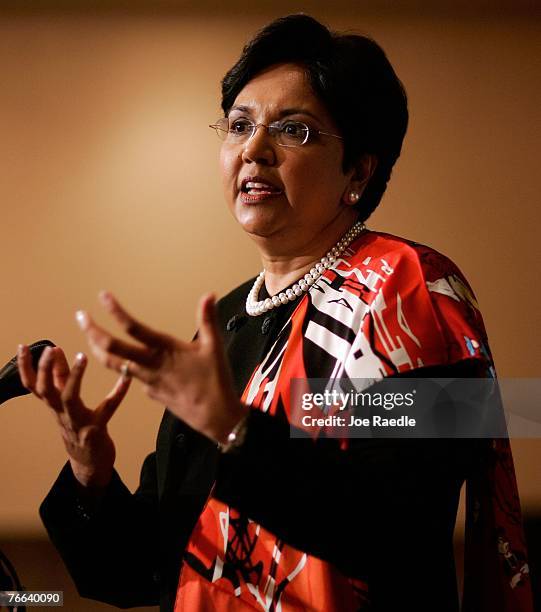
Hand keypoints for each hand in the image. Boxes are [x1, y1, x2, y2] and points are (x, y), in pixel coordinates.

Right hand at [17, 344, 130, 487]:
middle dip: (45, 369)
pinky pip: (108, 408)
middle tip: (50, 349)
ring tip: (81, 356)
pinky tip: (127, 377)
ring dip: (74, 376)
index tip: (23, 345)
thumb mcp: (65, 403)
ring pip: (69, 398)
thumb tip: (57, 350)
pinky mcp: (96, 429)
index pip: (32, 385)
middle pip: (45, 390)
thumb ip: (61, 378)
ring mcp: (77, 422)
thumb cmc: (78, 427)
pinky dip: (118, 392)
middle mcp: (61, 413)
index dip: (25, 366)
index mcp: (53, 405)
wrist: (89, 464)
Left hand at [76, 291, 246, 444]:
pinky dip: (124, 366)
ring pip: (115, 365)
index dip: (115, 311)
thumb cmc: (216, 381)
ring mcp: (147, 381)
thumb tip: (209, 294)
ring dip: (99, 349)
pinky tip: (129, 362)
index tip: (103, 297)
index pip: (133, 328)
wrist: (215, 417)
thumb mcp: (214, 347)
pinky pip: (132, 377)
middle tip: (80, 316)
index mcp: (165, 350)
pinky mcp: (150, 393)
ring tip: (90, 337)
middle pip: (112, 348)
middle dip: (92, 331)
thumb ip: (208, 319)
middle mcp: (150, 365)